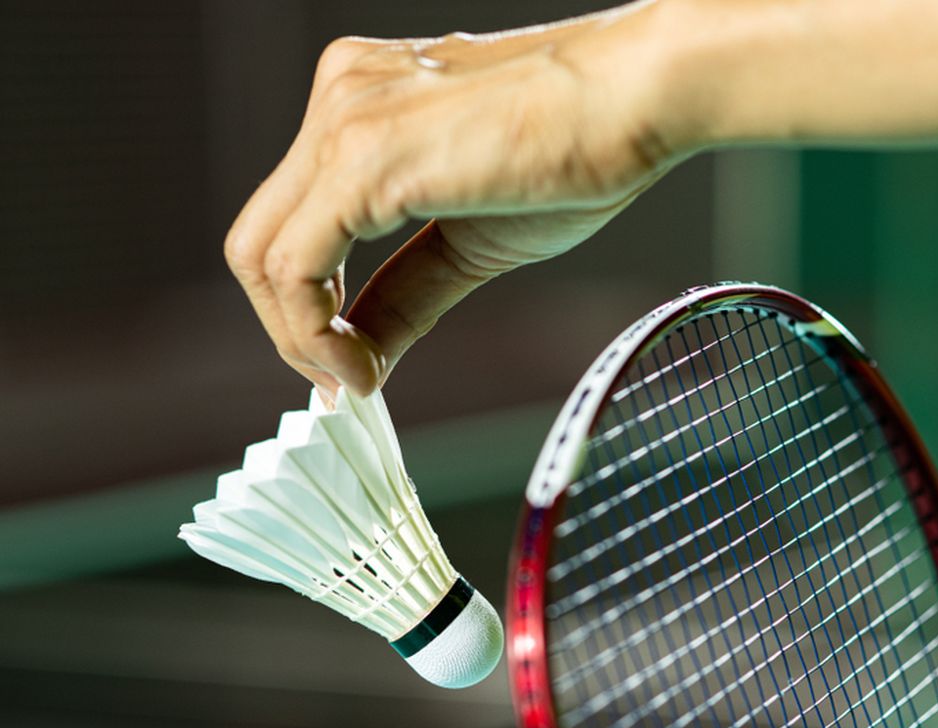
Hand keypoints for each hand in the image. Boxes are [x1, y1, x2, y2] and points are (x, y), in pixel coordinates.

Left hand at [223, 3, 679, 394]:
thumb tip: (364, 355)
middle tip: (344, 382)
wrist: (639, 95)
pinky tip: (359, 366)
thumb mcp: (473, 238)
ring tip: (357, 379)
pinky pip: (293, 266)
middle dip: (290, 330)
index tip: (349, 366)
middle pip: (258, 241)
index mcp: (361, 105)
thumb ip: (408, 291)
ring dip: (298, 339)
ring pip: (259, 256)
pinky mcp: (363, 156)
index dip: (306, 312)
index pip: (293, 224)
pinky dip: (311, 332)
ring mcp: (342, 119)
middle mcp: (338, 97)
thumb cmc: (582, 147)